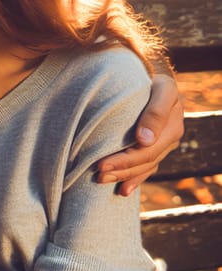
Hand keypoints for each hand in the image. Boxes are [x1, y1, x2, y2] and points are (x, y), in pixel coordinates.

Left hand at [97, 73, 183, 195]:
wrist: (152, 79)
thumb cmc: (151, 80)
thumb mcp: (160, 88)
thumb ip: (155, 112)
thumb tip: (144, 140)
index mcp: (172, 123)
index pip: (147, 149)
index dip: (124, 159)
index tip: (101, 164)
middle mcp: (170, 136)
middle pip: (144, 159)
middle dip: (120, 169)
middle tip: (97, 175)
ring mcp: (163, 144)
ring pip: (144, 166)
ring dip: (123, 176)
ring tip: (101, 181)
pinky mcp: (155, 147)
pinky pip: (147, 168)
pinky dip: (134, 179)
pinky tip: (123, 190)